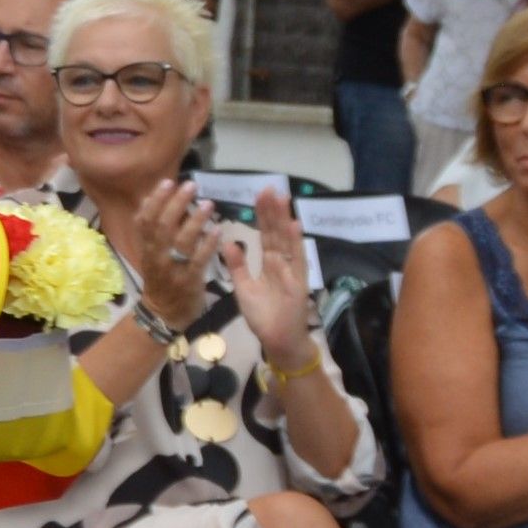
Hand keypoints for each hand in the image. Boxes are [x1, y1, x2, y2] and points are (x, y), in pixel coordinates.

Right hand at [124, 178, 212, 328]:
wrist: (165, 313)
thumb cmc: (162, 279)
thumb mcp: (152, 253)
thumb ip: (154, 230)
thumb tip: (154, 199)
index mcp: (146, 248)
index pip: (144, 221)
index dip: (155, 201)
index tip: (167, 183)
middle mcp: (156, 256)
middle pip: (162, 226)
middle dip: (176, 204)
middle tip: (190, 186)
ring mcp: (172, 269)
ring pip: (180, 241)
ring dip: (195, 221)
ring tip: (208, 204)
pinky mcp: (188, 281)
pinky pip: (198, 260)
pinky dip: (208, 244)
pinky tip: (218, 230)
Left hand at [230, 188, 314, 367]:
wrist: (277, 340)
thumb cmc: (263, 316)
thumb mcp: (244, 287)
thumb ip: (237, 265)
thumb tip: (228, 242)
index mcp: (268, 264)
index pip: (265, 234)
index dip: (262, 216)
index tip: (259, 195)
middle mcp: (281, 263)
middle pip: (276, 232)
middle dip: (272, 211)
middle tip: (269, 187)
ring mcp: (291, 271)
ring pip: (286, 241)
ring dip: (284, 219)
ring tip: (281, 198)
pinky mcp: (298, 282)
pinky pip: (296, 260)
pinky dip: (295, 243)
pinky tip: (294, 225)